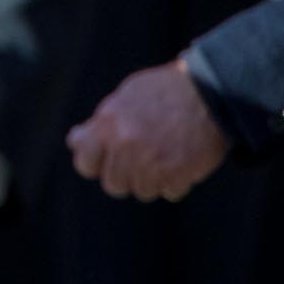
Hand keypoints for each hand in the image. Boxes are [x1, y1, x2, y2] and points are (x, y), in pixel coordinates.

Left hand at [68, 58, 228, 200]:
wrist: (209, 92)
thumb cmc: (163, 91)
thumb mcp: (123, 98)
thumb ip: (99, 123)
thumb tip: (75, 142)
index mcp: (107, 124)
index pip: (85, 163)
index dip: (95, 163)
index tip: (106, 160)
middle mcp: (125, 145)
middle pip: (113, 184)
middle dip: (124, 176)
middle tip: (139, 159)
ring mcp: (151, 163)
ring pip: (142, 191)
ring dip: (152, 180)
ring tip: (163, 158)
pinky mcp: (178, 174)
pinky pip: (170, 193)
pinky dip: (176, 182)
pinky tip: (181, 163)